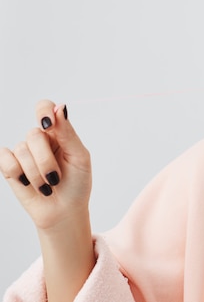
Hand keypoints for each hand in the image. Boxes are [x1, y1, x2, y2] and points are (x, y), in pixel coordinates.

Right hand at [0, 100, 91, 231]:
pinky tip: (29, 183)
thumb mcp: (79, 157)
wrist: (64, 211)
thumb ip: (68, 133)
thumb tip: (60, 108)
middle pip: (34, 134)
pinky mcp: (10, 167)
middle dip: (46, 160)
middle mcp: (40, 139)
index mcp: (59, 132)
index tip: (48, 124)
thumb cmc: (77, 183)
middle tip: (56, 177)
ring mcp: (24, 152)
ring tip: (47, 185)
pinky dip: (19, 174)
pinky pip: (6, 160)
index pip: (45, 108)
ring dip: (36, 173)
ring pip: (22, 150)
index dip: (43, 111)